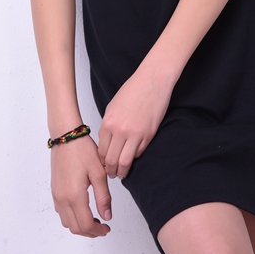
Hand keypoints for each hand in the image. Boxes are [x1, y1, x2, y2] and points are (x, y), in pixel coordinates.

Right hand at [51, 134, 111, 236]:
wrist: (66, 137)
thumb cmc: (83, 150)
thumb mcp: (98, 172)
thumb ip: (103, 197)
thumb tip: (107, 216)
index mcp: (75, 195)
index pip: (86, 224)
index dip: (98, 231)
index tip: (107, 228)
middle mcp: (62, 199)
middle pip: (75, 228)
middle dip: (90, 232)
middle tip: (103, 227)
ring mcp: (57, 196)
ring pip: (67, 222)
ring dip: (80, 226)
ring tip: (94, 220)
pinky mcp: (55, 191)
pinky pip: (62, 213)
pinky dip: (72, 218)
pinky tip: (82, 210)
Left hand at [98, 63, 174, 178]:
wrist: (153, 80)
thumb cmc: (134, 89)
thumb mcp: (113, 106)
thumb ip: (109, 125)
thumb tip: (108, 142)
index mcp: (108, 122)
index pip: (101, 151)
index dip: (102, 161)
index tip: (104, 165)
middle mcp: (120, 130)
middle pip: (111, 160)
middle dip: (111, 170)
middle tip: (112, 173)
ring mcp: (135, 134)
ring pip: (125, 162)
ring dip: (122, 170)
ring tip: (122, 173)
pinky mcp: (148, 134)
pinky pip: (139, 153)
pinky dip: (135, 157)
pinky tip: (133, 157)